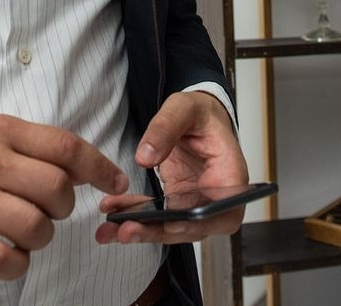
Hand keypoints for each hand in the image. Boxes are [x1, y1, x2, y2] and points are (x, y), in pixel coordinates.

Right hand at [0, 114, 127, 279]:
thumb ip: (41, 148)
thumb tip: (94, 170)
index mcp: (1, 131)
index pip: (65, 147)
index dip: (99, 167)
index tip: (116, 181)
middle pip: (56, 189)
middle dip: (65, 206)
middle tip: (51, 209)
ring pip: (35, 227)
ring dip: (42, 236)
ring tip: (26, 229)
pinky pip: (4, 261)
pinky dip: (18, 263)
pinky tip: (10, 251)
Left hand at [96, 91, 247, 245]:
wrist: (198, 116)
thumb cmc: (201, 113)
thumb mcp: (184, 108)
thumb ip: (166, 126)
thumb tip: (145, 157)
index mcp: (229, 172)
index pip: (225, 212)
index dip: (202, 223)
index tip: (172, 222)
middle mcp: (215, 194)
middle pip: (194, 227)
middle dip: (159, 232)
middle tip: (128, 230)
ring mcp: (196, 200)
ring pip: (173, 227)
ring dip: (142, 230)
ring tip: (111, 229)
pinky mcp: (178, 200)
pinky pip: (159, 216)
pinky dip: (135, 216)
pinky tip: (113, 210)